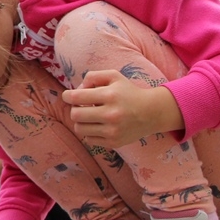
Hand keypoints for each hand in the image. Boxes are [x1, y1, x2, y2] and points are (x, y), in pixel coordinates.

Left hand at [62, 70, 183, 147]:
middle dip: (75, 109)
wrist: (152, 112)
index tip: (68, 96)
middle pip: (75, 115)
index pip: (77, 97)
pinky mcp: (114, 142)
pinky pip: (89, 139)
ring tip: (90, 116)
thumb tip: (77, 89)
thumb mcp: (114, 76)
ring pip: (79, 129)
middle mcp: (111, 114)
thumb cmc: (128, 92)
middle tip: (81, 106)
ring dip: (81, 122)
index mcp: (110, 95)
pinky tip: (98, 125)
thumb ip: (93, 77)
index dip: (67, 96)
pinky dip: (90, 132)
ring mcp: (113, 131)